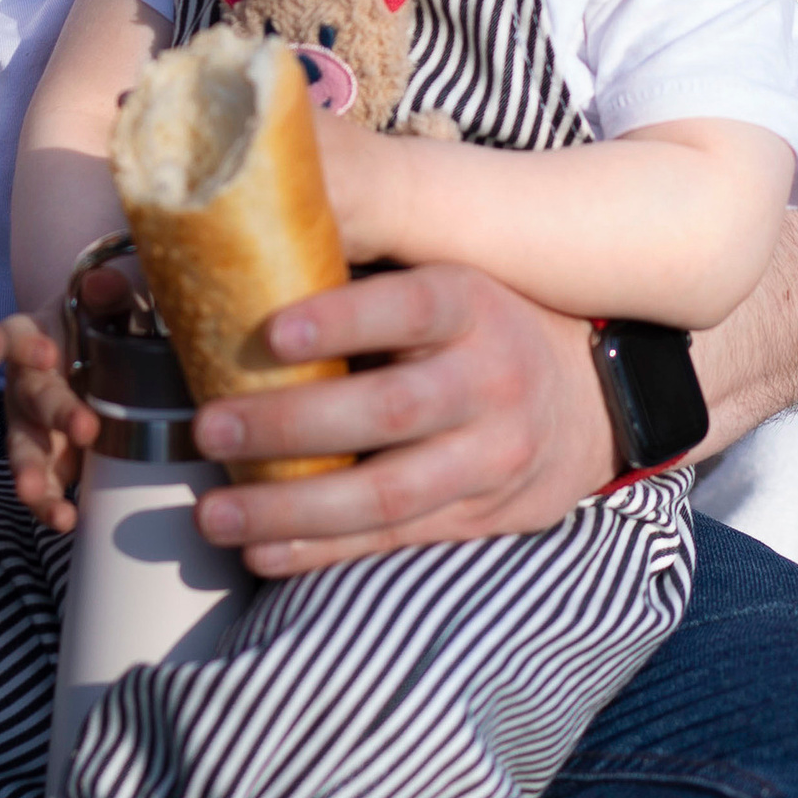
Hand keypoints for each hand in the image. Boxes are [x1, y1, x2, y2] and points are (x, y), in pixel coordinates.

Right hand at [3, 313, 94, 533]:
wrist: (91, 358)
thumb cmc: (97, 325)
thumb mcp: (108, 303)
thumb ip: (108, 292)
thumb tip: (103, 284)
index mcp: (27, 338)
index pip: (13, 335)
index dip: (24, 344)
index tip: (47, 352)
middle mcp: (21, 382)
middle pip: (28, 397)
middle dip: (53, 414)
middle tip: (84, 429)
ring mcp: (29, 426)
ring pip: (23, 450)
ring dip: (32, 474)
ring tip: (41, 496)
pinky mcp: (45, 461)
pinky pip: (41, 484)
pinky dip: (49, 504)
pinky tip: (66, 521)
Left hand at [189, 264, 617, 577]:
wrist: (589, 396)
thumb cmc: (479, 322)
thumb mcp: (446, 279)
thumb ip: (366, 275)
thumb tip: (246, 246)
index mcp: (469, 305)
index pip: (406, 308)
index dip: (341, 320)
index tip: (272, 332)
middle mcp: (489, 381)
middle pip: (388, 411)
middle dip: (289, 425)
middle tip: (208, 429)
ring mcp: (492, 457)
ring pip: (387, 493)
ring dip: (292, 508)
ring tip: (215, 512)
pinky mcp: (483, 515)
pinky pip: (396, 539)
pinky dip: (323, 551)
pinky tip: (262, 551)